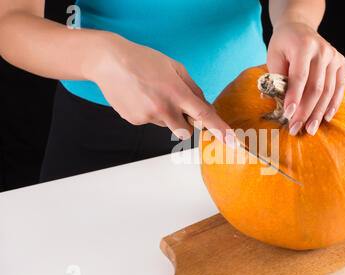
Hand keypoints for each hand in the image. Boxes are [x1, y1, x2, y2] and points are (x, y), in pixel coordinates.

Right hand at [88, 33, 233, 143]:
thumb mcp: (175, 68)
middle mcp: (164, 108)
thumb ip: (193, 89)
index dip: (220, 130)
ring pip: (166, 125)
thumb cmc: (144, 60)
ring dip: (164, 114)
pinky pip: (149, 122)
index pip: (204, 115)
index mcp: (177, 92)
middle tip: (174, 104)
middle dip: (185, 123)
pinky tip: (139, 96)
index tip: (233, 142)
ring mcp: (147, 116)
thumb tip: (205, 107)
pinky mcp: (134, 120)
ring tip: (150, 93)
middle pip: (185, 131)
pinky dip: (148, 112)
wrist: (108, 61)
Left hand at [267, 21, 344, 135]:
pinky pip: (339, 87)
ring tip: (310, 129)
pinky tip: (326, 118)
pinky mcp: (341, 62)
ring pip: (328, 90)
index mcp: (304, 46)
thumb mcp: (274, 57)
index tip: (288, 115)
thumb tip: (271, 101)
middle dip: (305, 111)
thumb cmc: (283, 45)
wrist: (299, 28)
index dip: (294, 97)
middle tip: (296, 128)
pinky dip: (333, 104)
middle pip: (315, 87)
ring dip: (318, 112)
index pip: (299, 76)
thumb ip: (275, 78)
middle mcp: (322, 50)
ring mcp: (334, 56)